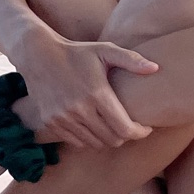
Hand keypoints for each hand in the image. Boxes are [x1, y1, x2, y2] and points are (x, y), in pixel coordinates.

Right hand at [14, 37, 158, 150]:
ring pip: (95, 144)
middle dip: (125, 136)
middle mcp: (79, 109)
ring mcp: (63, 118)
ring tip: (112, 126)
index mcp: (97, 93)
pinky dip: (88, 138)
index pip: (126, 129)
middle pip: (113, 140)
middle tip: (128, 125)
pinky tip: (93, 125)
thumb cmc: (76, 52)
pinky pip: (77, 142)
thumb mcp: (104, 50)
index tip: (145, 127)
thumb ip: (131, 60)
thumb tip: (156, 68)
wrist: (38, 54)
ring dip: (107, 138)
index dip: (140, 132)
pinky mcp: (51, 122)